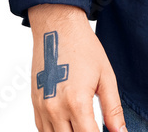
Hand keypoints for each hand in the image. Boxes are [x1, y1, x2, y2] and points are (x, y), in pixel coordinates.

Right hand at [28, 3, 126, 131]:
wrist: (58, 27)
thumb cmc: (84, 48)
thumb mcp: (106, 76)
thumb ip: (113, 109)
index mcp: (77, 102)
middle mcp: (56, 109)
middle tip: (94, 126)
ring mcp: (42, 109)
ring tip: (83, 123)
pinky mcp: (35, 105)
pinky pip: (43, 131)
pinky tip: (69, 124)